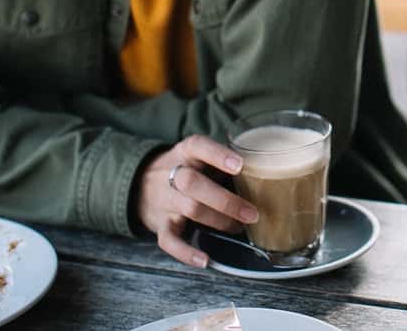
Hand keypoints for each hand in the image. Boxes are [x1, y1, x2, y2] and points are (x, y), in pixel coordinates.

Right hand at [134, 135, 259, 267]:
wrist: (140, 183)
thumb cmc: (186, 169)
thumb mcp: (200, 157)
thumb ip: (224, 165)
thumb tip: (266, 177)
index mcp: (186, 152)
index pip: (199, 146)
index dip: (219, 156)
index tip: (240, 166)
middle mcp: (172, 174)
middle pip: (193, 183)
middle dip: (226, 200)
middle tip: (253, 213)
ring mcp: (165, 200)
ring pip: (189, 209)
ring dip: (219, 221)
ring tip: (239, 228)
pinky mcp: (159, 224)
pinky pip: (169, 240)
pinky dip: (186, 253)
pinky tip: (205, 260)